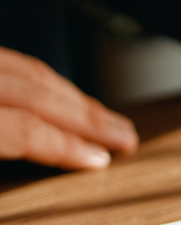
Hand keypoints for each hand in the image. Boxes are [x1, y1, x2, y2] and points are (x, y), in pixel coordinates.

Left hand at [0, 46, 137, 168]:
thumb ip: (0, 156)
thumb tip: (36, 163)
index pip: (27, 130)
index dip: (67, 147)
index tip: (98, 160)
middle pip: (39, 97)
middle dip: (88, 119)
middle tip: (123, 135)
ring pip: (32, 71)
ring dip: (73, 96)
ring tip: (101, 116)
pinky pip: (13, 61)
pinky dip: (43, 79)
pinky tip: (57, 92)